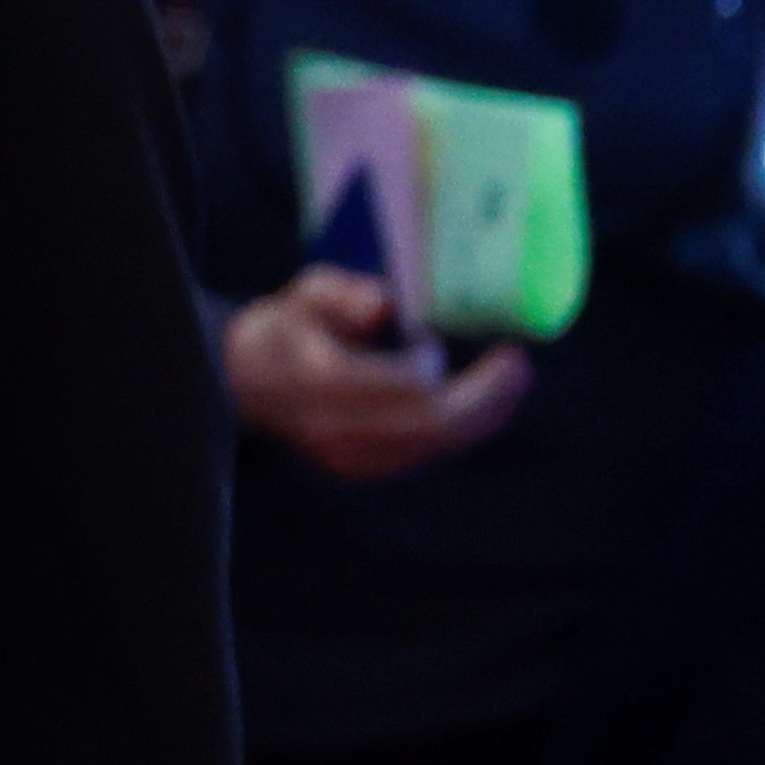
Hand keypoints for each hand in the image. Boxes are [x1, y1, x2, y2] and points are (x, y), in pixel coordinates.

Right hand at [222, 267, 528, 483]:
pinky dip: (462, 428)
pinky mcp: (364, 469)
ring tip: (511, 379)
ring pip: (437, 445)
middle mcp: (336, 427)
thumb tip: (384, 304)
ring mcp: (350, 455)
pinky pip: (428, 453)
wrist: (246, 385)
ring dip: (483, 413)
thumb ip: (342, 295)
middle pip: (432, 425)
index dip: (429, 364)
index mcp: (319, 380)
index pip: (401, 387)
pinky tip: (482, 401)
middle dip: (485, 396)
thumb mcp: (306, 295)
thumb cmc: (288, 328)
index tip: (433, 339)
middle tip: (518, 363)